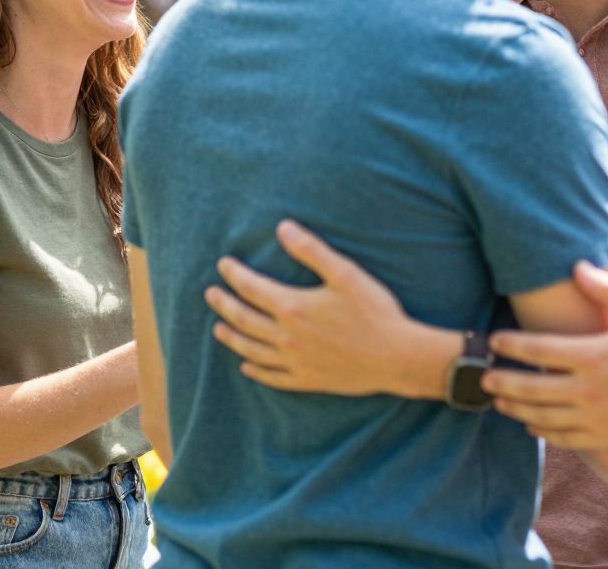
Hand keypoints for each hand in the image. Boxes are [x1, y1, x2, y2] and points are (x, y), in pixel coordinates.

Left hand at [206, 220, 437, 397]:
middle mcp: (286, 337)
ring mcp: (295, 362)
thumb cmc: (374, 312)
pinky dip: (255, 370)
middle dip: (224, 305)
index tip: (224, 264)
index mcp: (293, 308)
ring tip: (219, 328)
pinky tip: (247, 367)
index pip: (252, 288)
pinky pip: (272, 377)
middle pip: (244, 319)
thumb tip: (283, 228)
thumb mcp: (345, 273)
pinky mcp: (307, 379)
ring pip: (251, 350)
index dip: (235, 275)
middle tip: (211, 294)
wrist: (395, 357)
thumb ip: (311, 250)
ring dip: (232, 337)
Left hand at [485, 261, 607, 449]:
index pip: (538, 349)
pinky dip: (543, 431)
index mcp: (593, 355)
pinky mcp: (604, 437)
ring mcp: (594, 417)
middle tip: (482, 375)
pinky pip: (564, 437)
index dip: (512, 344)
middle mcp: (588, 389)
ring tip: (499, 401)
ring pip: (542, 415)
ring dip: (515, 407)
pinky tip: (532, 424)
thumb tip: (578, 266)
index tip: (494, 340)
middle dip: (502, 380)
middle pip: (531, 387)